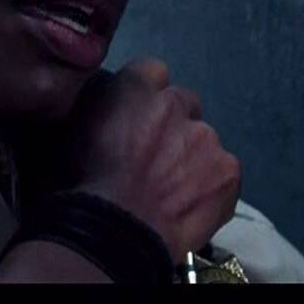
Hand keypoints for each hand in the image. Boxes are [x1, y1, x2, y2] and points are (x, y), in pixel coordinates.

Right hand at [63, 58, 241, 260]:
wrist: (118, 231)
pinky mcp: (228, 171)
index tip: (138, 118)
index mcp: (135, 88)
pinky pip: (223, 172)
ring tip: (171, 188)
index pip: (152, 71)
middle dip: (173, 125)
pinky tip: (190, 204)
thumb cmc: (86, 184)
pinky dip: (211, 185)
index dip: (146, 96)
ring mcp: (207, 138)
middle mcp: (176, 103)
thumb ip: (103, 107)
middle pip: (184, 104)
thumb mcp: (75, 131)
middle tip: (155, 158)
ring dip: (191, 156)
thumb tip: (111, 108)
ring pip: (204, 141)